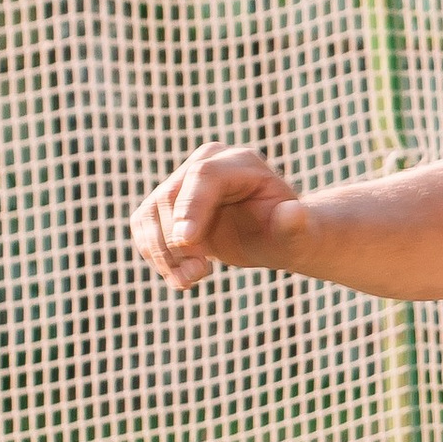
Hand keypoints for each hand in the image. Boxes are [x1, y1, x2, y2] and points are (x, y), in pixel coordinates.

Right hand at [131, 145, 309, 291]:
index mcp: (240, 162)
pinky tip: (182, 277)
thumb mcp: (298, 234)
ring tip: (192, 279)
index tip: (187, 241)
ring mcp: (181, 182)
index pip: (205, 176)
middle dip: (178, 240)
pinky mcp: (164, 205)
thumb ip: (296, 225)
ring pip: (150, 214)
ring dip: (163, 254)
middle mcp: (206, 163)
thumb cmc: (288, 235)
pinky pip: (144, 229)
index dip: (192, 207)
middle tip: (200, 273)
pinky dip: (156, 257)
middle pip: (171, 196)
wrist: (271, 237)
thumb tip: (292, 213)